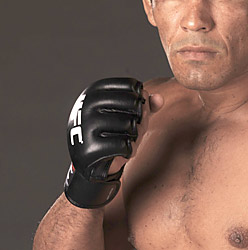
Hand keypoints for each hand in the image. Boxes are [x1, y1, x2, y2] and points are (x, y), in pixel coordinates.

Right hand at [64, 77, 160, 207]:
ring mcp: (86, 125)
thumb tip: (159, 99)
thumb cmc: (111, 133)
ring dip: (136, 137)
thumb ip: (145, 105)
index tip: (137, 112)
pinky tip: (124, 152)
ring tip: (128, 141)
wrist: (90, 162)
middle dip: (142, 119)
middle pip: (133, 105)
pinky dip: (130, 150)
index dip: (142, 101)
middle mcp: (87, 104)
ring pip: (130, 125)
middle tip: (135, 130)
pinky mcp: (91, 147)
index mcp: (94, 91)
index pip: (131, 87)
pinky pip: (124, 145)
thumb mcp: (128, 115)